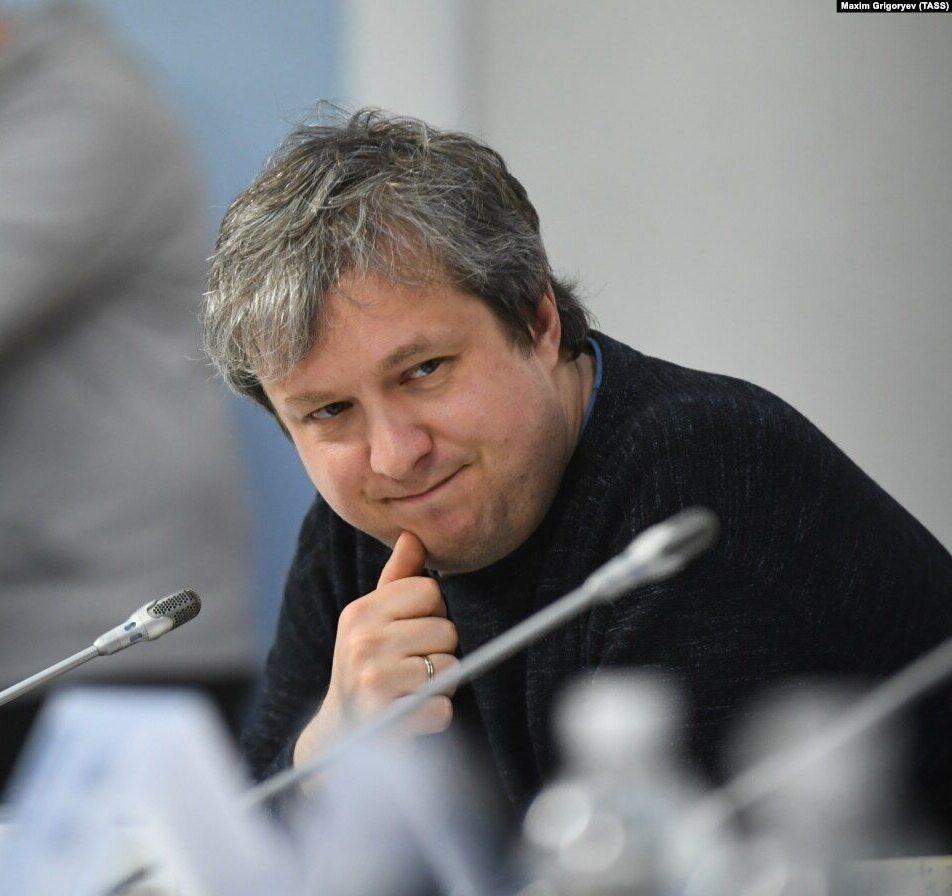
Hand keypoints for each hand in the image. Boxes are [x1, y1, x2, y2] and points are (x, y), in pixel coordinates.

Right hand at [293, 531, 458, 766]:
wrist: (336, 737)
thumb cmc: (365, 667)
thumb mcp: (372, 620)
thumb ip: (397, 579)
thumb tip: (413, 537)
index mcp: (360, 612)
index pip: (430, 590)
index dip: (432, 613)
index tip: (411, 632)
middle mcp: (363, 642)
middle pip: (447, 629)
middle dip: (439, 651)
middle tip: (410, 668)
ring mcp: (374, 682)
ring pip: (451, 668)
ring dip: (440, 685)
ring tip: (411, 690)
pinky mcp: (387, 721)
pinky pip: (444, 709)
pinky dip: (435, 716)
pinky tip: (410, 715)